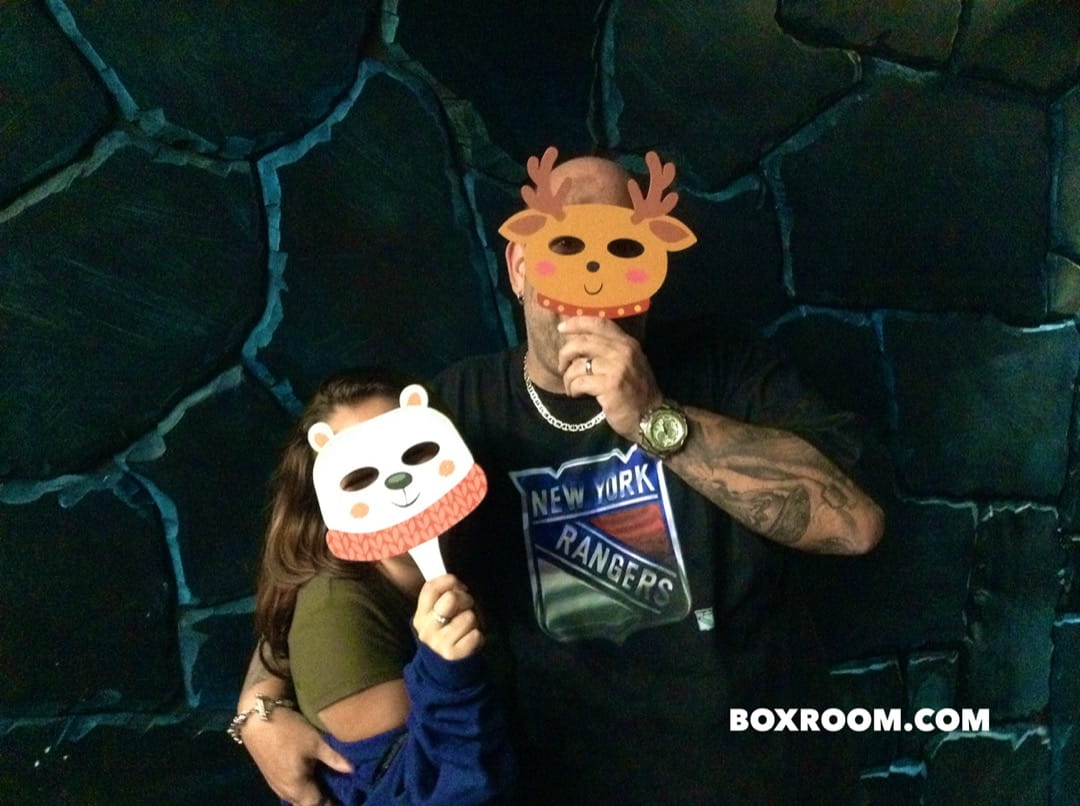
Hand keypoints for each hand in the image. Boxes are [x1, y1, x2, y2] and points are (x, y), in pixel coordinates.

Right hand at [242, 705, 351, 805]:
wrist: (257, 719)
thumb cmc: (288, 730)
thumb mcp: (315, 741)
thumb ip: (334, 758)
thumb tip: (352, 770)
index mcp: (297, 787)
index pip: (317, 805)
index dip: (331, 804)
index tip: (345, 799)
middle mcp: (284, 791)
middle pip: (305, 803)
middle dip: (320, 801)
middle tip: (336, 793)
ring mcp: (275, 784)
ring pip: (295, 797)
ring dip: (309, 795)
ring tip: (326, 787)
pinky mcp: (270, 775)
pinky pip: (288, 790)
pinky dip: (300, 788)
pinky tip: (309, 778)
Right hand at [412, 574, 483, 660]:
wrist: (444, 671)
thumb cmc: (445, 635)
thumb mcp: (435, 617)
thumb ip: (440, 598)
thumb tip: (455, 582)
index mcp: (420, 615)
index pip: (430, 588)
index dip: (448, 581)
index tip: (458, 586)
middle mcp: (427, 628)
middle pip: (451, 598)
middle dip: (465, 599)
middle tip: (466, 607)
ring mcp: (438, 642)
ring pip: (468, 617)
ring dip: (473, 621)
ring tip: (466, 629)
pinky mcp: (452, 654)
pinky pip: (475, 634)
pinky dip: (477, 636)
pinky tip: (469, 641)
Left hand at [557, 316, 662, 440]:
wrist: (652, 416)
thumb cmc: (636, 391)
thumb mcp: (629, 363)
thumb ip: (610, 350)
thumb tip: (579, 341)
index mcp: (626, 343)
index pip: (599, 323)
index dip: (577, 322)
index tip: (561, 328)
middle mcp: (622, 351)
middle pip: (582, 342)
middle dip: (565, 354)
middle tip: (562, 367)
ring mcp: (617, 368)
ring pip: (578, 365)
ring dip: (568, 378)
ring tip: (571, 388)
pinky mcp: (610, 386)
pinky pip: (579, 382)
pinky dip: (573, 389)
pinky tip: (577, 394)